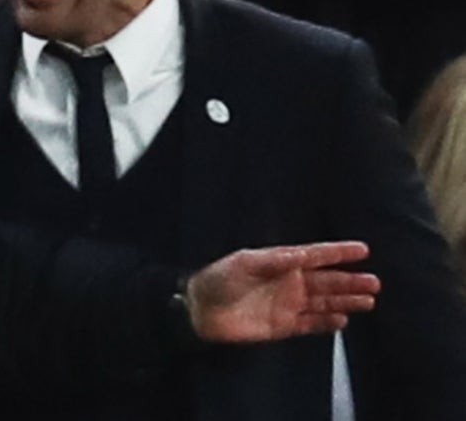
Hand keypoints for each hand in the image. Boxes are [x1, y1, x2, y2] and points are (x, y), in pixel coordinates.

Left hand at [187, 241, 379, 342]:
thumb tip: (303, 254)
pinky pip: (311, 323)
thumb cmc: (219, 280)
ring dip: (345, 301)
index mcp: (280, 262)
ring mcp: (288, 304)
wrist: (201, 311)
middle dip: (350, 281)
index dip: (338, 252)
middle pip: (326, 281)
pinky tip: (344, 320)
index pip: (315, 255)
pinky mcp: (283, 325)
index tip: (362, 249)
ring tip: (369, 301)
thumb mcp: (244, 263)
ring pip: (324, 302)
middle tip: (374, 282)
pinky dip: (327, 322)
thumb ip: (275, 260)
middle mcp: (288, 282)